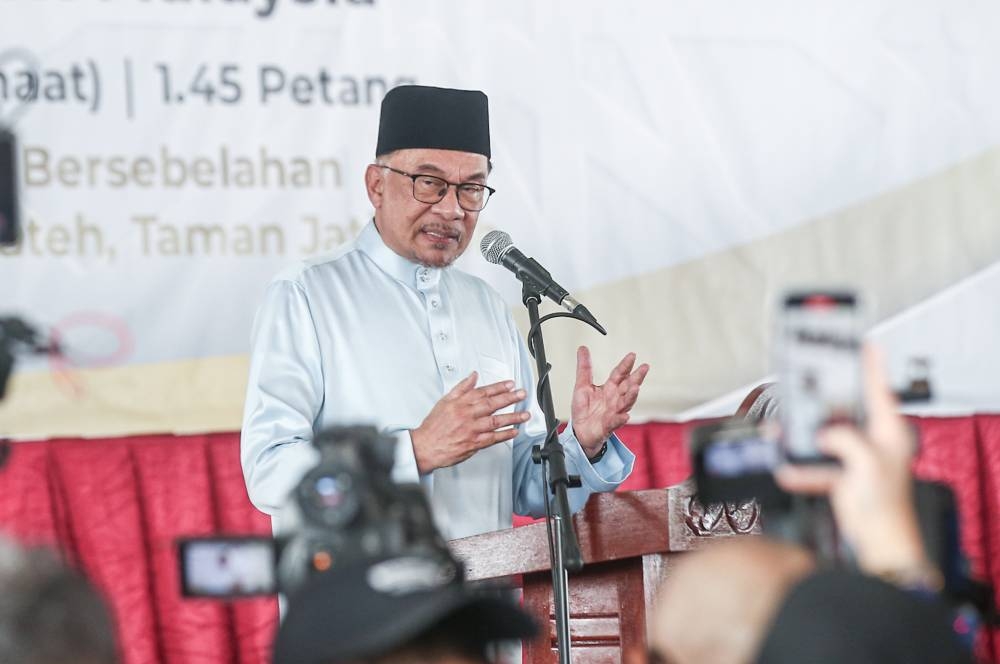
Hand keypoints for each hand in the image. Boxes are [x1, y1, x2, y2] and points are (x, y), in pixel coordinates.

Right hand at [410, 372, 529, 473]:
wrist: (425, 446)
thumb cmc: (434, 426)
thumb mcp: (445, 401)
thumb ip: (461, 388)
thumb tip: (473, 376)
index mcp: (461, 403)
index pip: (484, 392)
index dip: (499, 387)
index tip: (511, 384)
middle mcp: (467, 415)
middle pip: (492, 404)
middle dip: (510, 398)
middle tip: (522, 394)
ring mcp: (471, 430)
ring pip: (495, 421)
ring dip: (512, 417)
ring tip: (525, 414)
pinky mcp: (473, 443)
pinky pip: (492, 438)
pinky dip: (504, 435)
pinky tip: (514, 432)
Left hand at [570, 346, 649, 453]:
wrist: (580, 431)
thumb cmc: (584, 409)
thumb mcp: (581, 385)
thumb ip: (585, 368)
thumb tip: (583, 348)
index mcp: (609, 388)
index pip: (619, 374)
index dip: (625, 365)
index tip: (632, 355)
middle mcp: (615, 399)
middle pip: (628, 386)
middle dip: (637, 377)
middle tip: (645, 367)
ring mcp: (614, 412)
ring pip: (626, 403)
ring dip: (631, 396)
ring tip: (636, 388)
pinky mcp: (609, 425)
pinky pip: (616, 422)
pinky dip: (620, 419)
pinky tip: (625, 416)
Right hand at [774, 346, 926, 575]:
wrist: (878, 543)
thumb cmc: (886, 508)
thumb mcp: (868, 465)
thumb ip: (846, 441)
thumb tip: (825, 434)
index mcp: (888, 433)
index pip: (879, 390)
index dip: (871, 365)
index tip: (864, 343)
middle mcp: (873, 441)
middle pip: (845, 409)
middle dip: (822, 401)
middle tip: (808, 383)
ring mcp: (855, 457)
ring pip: (823, 435)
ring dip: (803, 437)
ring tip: (785, 431)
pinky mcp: (840, 473)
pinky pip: (813, 462)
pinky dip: (799, 467)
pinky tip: (788, 470)